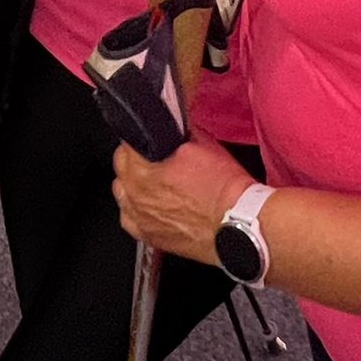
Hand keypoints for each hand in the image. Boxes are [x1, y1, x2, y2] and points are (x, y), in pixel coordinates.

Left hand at [111, 138, 255, 266]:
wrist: (240, 223)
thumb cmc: (224, 190)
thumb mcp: (201, 144)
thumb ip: (178, 132)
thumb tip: (173, 123)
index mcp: (143, 171)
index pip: (127, 144)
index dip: (140, 135)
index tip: (149, 135)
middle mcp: (136, 196)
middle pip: (120, 167)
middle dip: (134, 157)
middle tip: (152, 154)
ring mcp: (140, 219)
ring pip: (122, 192)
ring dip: (132, 183)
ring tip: (151, 179)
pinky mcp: (149, 236)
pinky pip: (129, 218)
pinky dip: (136, 209)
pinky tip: (150, 204)